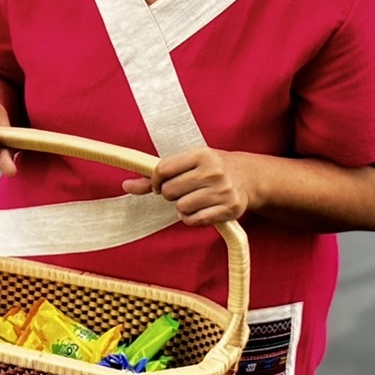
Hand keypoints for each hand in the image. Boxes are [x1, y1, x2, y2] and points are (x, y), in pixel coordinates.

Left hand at [121, 147, 251, 225]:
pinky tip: (200, 210)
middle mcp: (213, 171)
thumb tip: (125, 185)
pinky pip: (195, 220)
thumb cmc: (211, 168)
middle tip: (183, 190)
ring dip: (182, 207)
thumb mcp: (187, 163)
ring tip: (193, 200)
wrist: (249, 177)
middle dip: (171, 194)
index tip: (160, 184)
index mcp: (201, 154)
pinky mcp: (230, 209)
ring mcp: (223, 191)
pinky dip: (192, 219)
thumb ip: (155, 175)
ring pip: (181, 207)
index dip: (155, 180)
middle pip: (170, 191)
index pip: (163, 170)